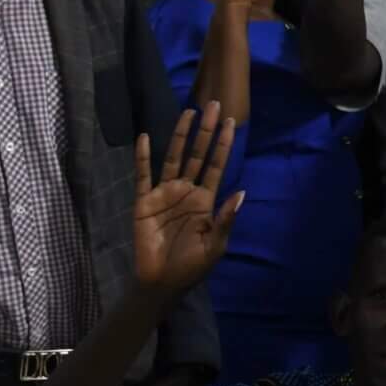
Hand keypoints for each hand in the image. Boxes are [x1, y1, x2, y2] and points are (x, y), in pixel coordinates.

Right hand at [132, 104, 244, 293]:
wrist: (162, 282)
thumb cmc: (191, 266)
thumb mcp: (215, 245)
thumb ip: (226, 219)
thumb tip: (242, 193)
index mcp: (206, 200)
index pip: (217, 165)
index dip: (224, 144)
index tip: (232, 122)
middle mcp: (187, 191)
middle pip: (198, 154)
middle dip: (207, 131)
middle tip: (214, 104)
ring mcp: (165, 194)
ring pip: (174, 158)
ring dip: (182, 135)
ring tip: (190, 112)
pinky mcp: (144, 201)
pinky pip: (143, 175)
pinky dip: (144, 156)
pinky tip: (146, 137)